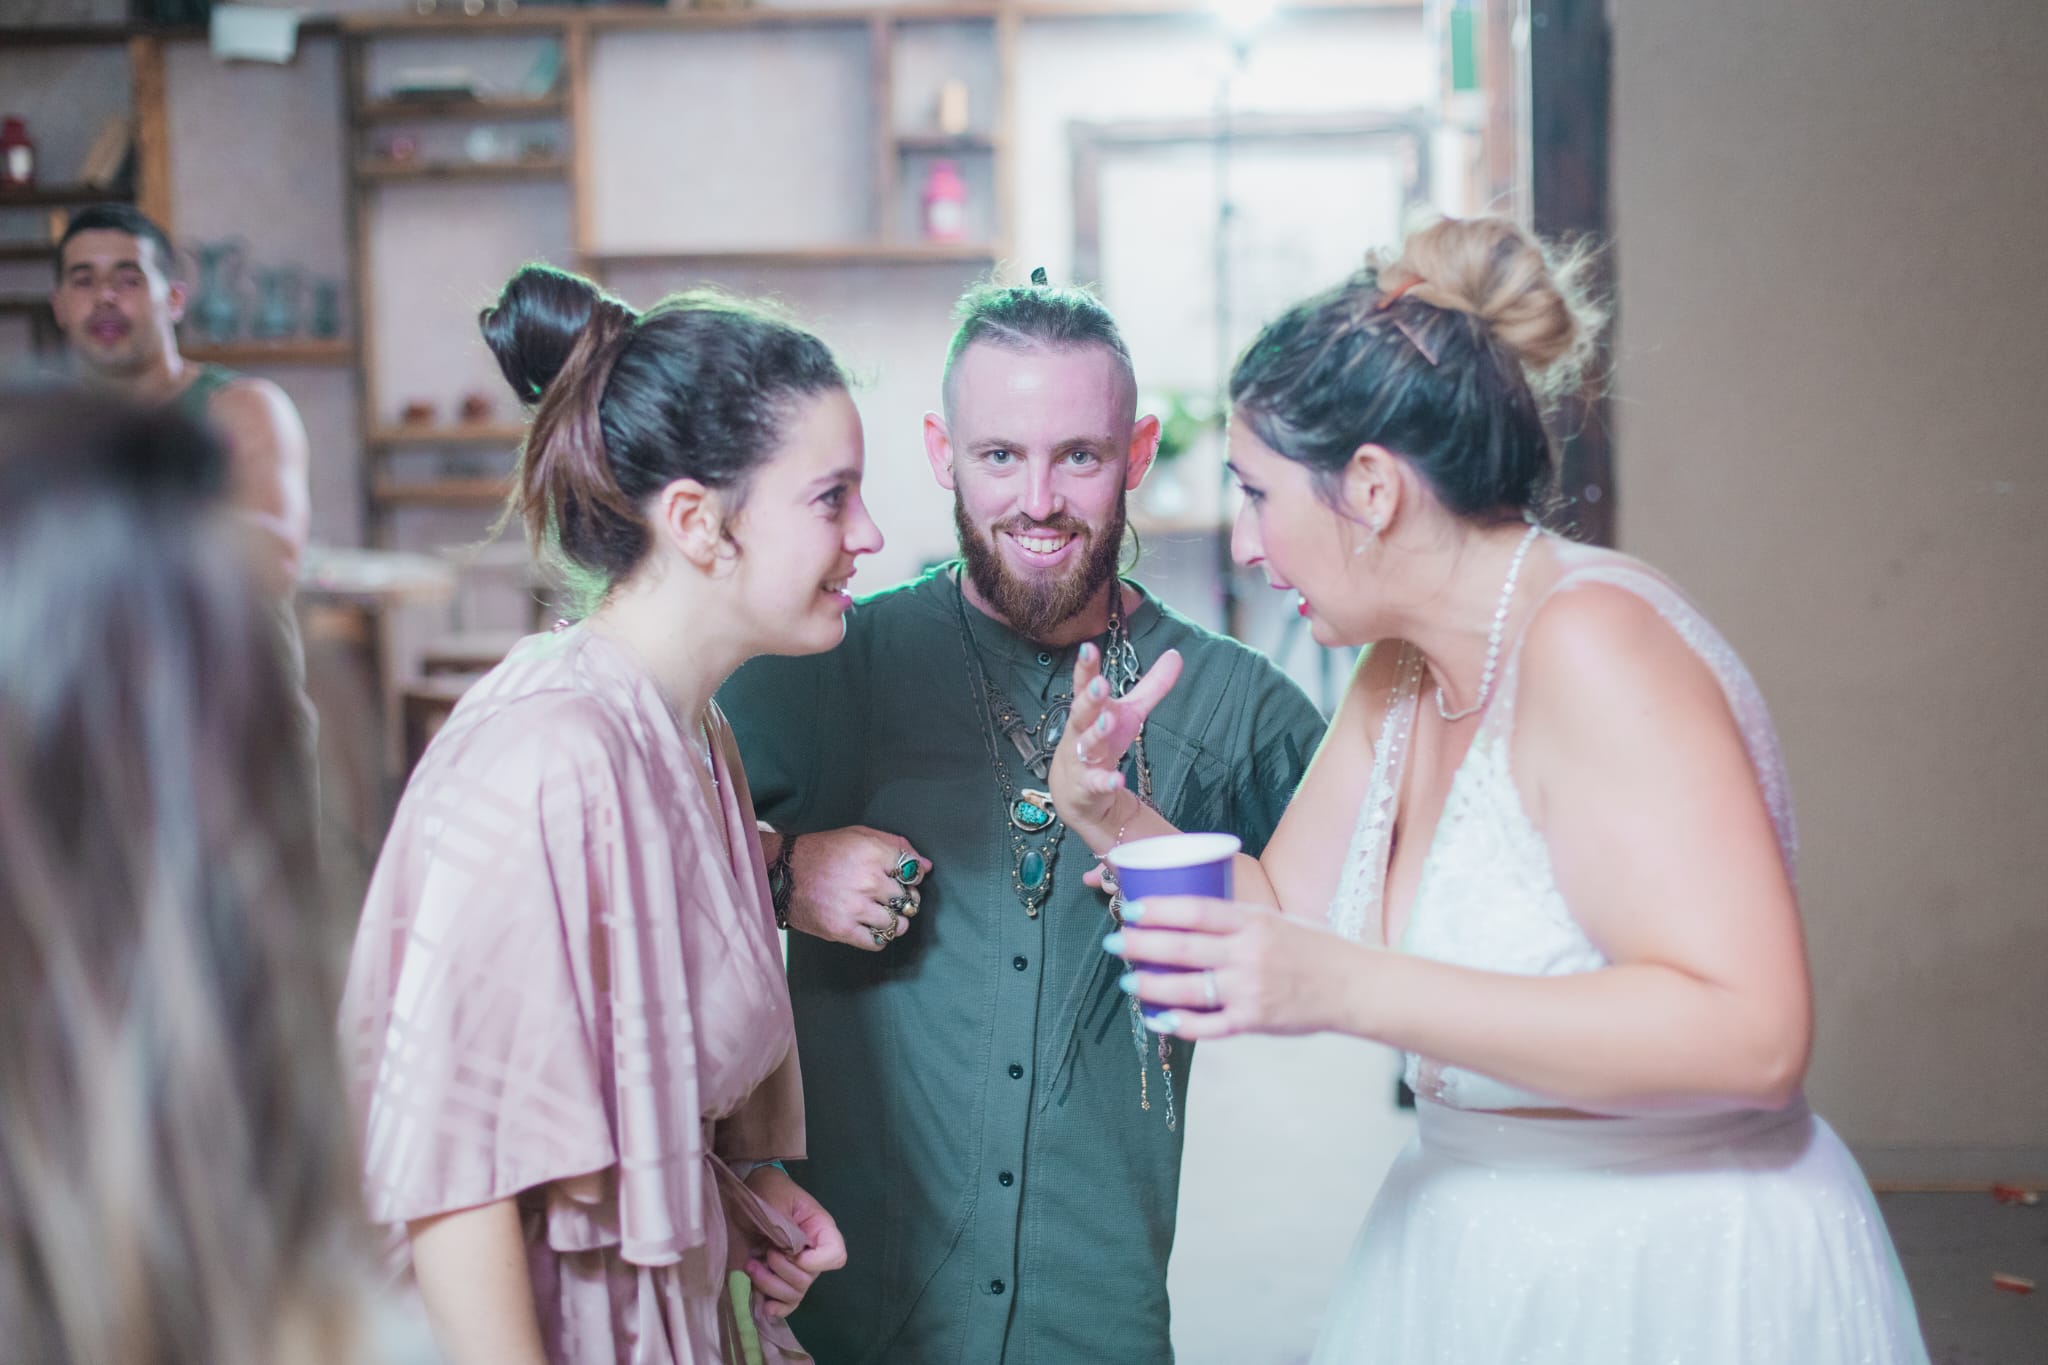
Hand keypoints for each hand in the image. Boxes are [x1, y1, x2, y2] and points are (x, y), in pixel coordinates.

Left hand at [742, 1166, 847, 1318]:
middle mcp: (812, 1253)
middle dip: (783, 1270)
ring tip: (751, 1266)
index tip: (793, 1254)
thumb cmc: (767, 1191)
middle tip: (765, 1252)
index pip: (835, 1255)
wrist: (745, 1195)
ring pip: (794, 1293)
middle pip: (809, 1278)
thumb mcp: (776, 1198)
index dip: (817, 1262)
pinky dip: (776, 1308)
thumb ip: (786, 1224)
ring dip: (770, 1284)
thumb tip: (792, 1252)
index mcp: (819, 1229)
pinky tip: (764, 1306)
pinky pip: (786, 1303)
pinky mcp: (778, 1279)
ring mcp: (796, 1269)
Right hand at [787, 825, 929, 951]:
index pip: (914, 871)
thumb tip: (926, 866)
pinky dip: (880, 937)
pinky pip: (877, 942)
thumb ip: (896, 846)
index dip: (913, 876)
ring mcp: (855, 907)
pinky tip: (871, 926)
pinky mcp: (842, 929)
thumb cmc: (823, 852)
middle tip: (891, 897)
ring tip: (882, 913)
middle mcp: (867, 880)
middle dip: (904, 899)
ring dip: (895, 921)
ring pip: (897, 924)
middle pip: (907, 898)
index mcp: (873, 853)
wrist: (784, 873)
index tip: (903, 878)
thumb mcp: (859, 836)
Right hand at [1047, 643, 1182, 843]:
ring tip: (1108, 722)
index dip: (1086, 667)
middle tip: (1100, 683)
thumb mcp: (1130, 713)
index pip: (1084, 685)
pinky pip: (1096, 783)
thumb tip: (1176, 654)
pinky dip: (1106, 781)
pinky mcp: (1088, 786)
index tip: (1088, 647)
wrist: (1078, 791)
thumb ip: (1152, 686)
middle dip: (1090, 698)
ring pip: (1087, 745)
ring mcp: (1082, 759)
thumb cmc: (1104, 742)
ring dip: (1097, 734)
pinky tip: (1118, 779)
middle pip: (1081, 712)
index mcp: (1090, 710)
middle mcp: (1081, 731)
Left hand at [1103, 895, 1372, 1039]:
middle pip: (1183, 949)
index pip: (1196, 911)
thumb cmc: (1312, 948)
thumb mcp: (1275, 919)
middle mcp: (1249, 955)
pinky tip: (1158, 1019)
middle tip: (1115, 943)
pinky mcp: (1254, 1021)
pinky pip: (1208, 1026)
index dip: (1159, 910)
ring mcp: (1250, 990)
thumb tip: (1184, 914)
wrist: (1352, 986)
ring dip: (1152, 986)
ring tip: (1130, 982)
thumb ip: (1235, 920)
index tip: (1132, 910)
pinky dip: (1179, 1025)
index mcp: (1254, 923)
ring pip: (1188, 990)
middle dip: (1141, 946)